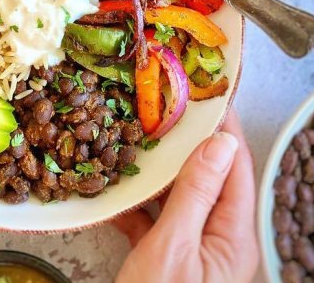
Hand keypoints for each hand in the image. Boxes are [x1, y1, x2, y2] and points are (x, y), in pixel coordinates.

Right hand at [115, 109, 258, 282]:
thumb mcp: (174, 246)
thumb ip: (196, 194)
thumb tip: (220, 143)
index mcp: (232, 238)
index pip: (235, 169)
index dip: (223, 130)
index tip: (206, 97)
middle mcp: (217, 239)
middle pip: (206, 179)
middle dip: (185, 145)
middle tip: (165, 112)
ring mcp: (191, 247)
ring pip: (177, 195)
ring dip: (157, 172)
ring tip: (138, 140)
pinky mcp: (164, 255)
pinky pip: (154, 217)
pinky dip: (136, 203)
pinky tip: (117, 190)